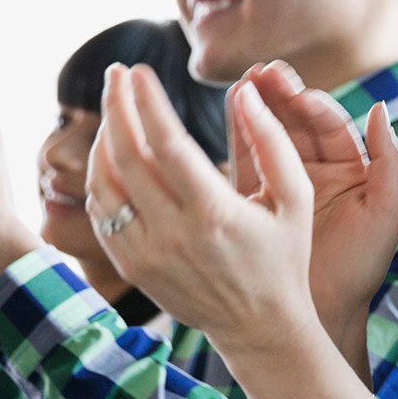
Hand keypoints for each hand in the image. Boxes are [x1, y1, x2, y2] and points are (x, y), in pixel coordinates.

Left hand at [87, 64, 316, 356]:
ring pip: (103, 186)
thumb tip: (245, 93)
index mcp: (213, 213)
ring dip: (103, 141)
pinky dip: (100, 178)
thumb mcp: (296, 199)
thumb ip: (273, 142)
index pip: (166, 143)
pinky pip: (102, 214)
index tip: (139, 70)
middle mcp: (172, 235)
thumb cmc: (283, 257)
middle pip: (124, 157)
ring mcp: (146, 254)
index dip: (147, 101)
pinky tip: (113, 155)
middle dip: (115, 107)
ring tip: (116, 111)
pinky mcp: (132, 268)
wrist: (261, 328)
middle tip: (116, 75)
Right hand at [238, 63, 397, 354]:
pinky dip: (238, 137)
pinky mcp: (256, 202)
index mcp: (349, 169)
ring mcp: (283, 185)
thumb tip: (380, 108)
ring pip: (270, 136)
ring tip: (241, 84)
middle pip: (296, 123)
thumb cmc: (361, 268)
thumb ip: (389, 161)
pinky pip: (246, 163)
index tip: (295, 90)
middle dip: (280, 95)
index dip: (312, 104)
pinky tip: (229, 114)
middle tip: (262, 73)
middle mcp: (315, 171)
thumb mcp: (386, 213)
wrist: (325, 315)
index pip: (329, 125)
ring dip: (257, 108)